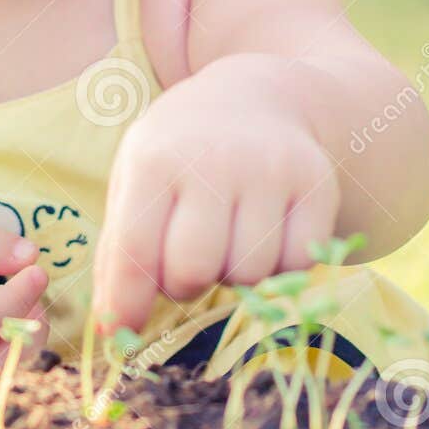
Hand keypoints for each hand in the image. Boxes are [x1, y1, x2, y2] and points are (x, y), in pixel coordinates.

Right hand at [0, 218, 50, 367]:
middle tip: (31, 277)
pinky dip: (17, 333)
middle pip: (0, 356)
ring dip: (28, 328)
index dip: (16, 298)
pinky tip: (11, 305)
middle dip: (30, 318)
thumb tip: (30, 256)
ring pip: (6, 364)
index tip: (37, 269)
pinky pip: (0, 359)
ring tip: (21, 289)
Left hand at [93, 75, 340, 331]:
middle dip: (185, 283)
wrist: (255, 97)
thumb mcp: (135, 180)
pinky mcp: (318, 185)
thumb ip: (118, 252)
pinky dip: (279, 267)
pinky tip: (265, 235)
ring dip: (234, 273)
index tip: (124, 331)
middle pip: (196, 270)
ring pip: (250, 273)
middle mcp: (215, 160)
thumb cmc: (180, 152)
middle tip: (188, 261)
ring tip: (228, 238)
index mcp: (156, 159)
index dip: (126, 304)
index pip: (135, 251)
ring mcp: (272, 170)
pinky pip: (298, 264)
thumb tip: (110, 330)